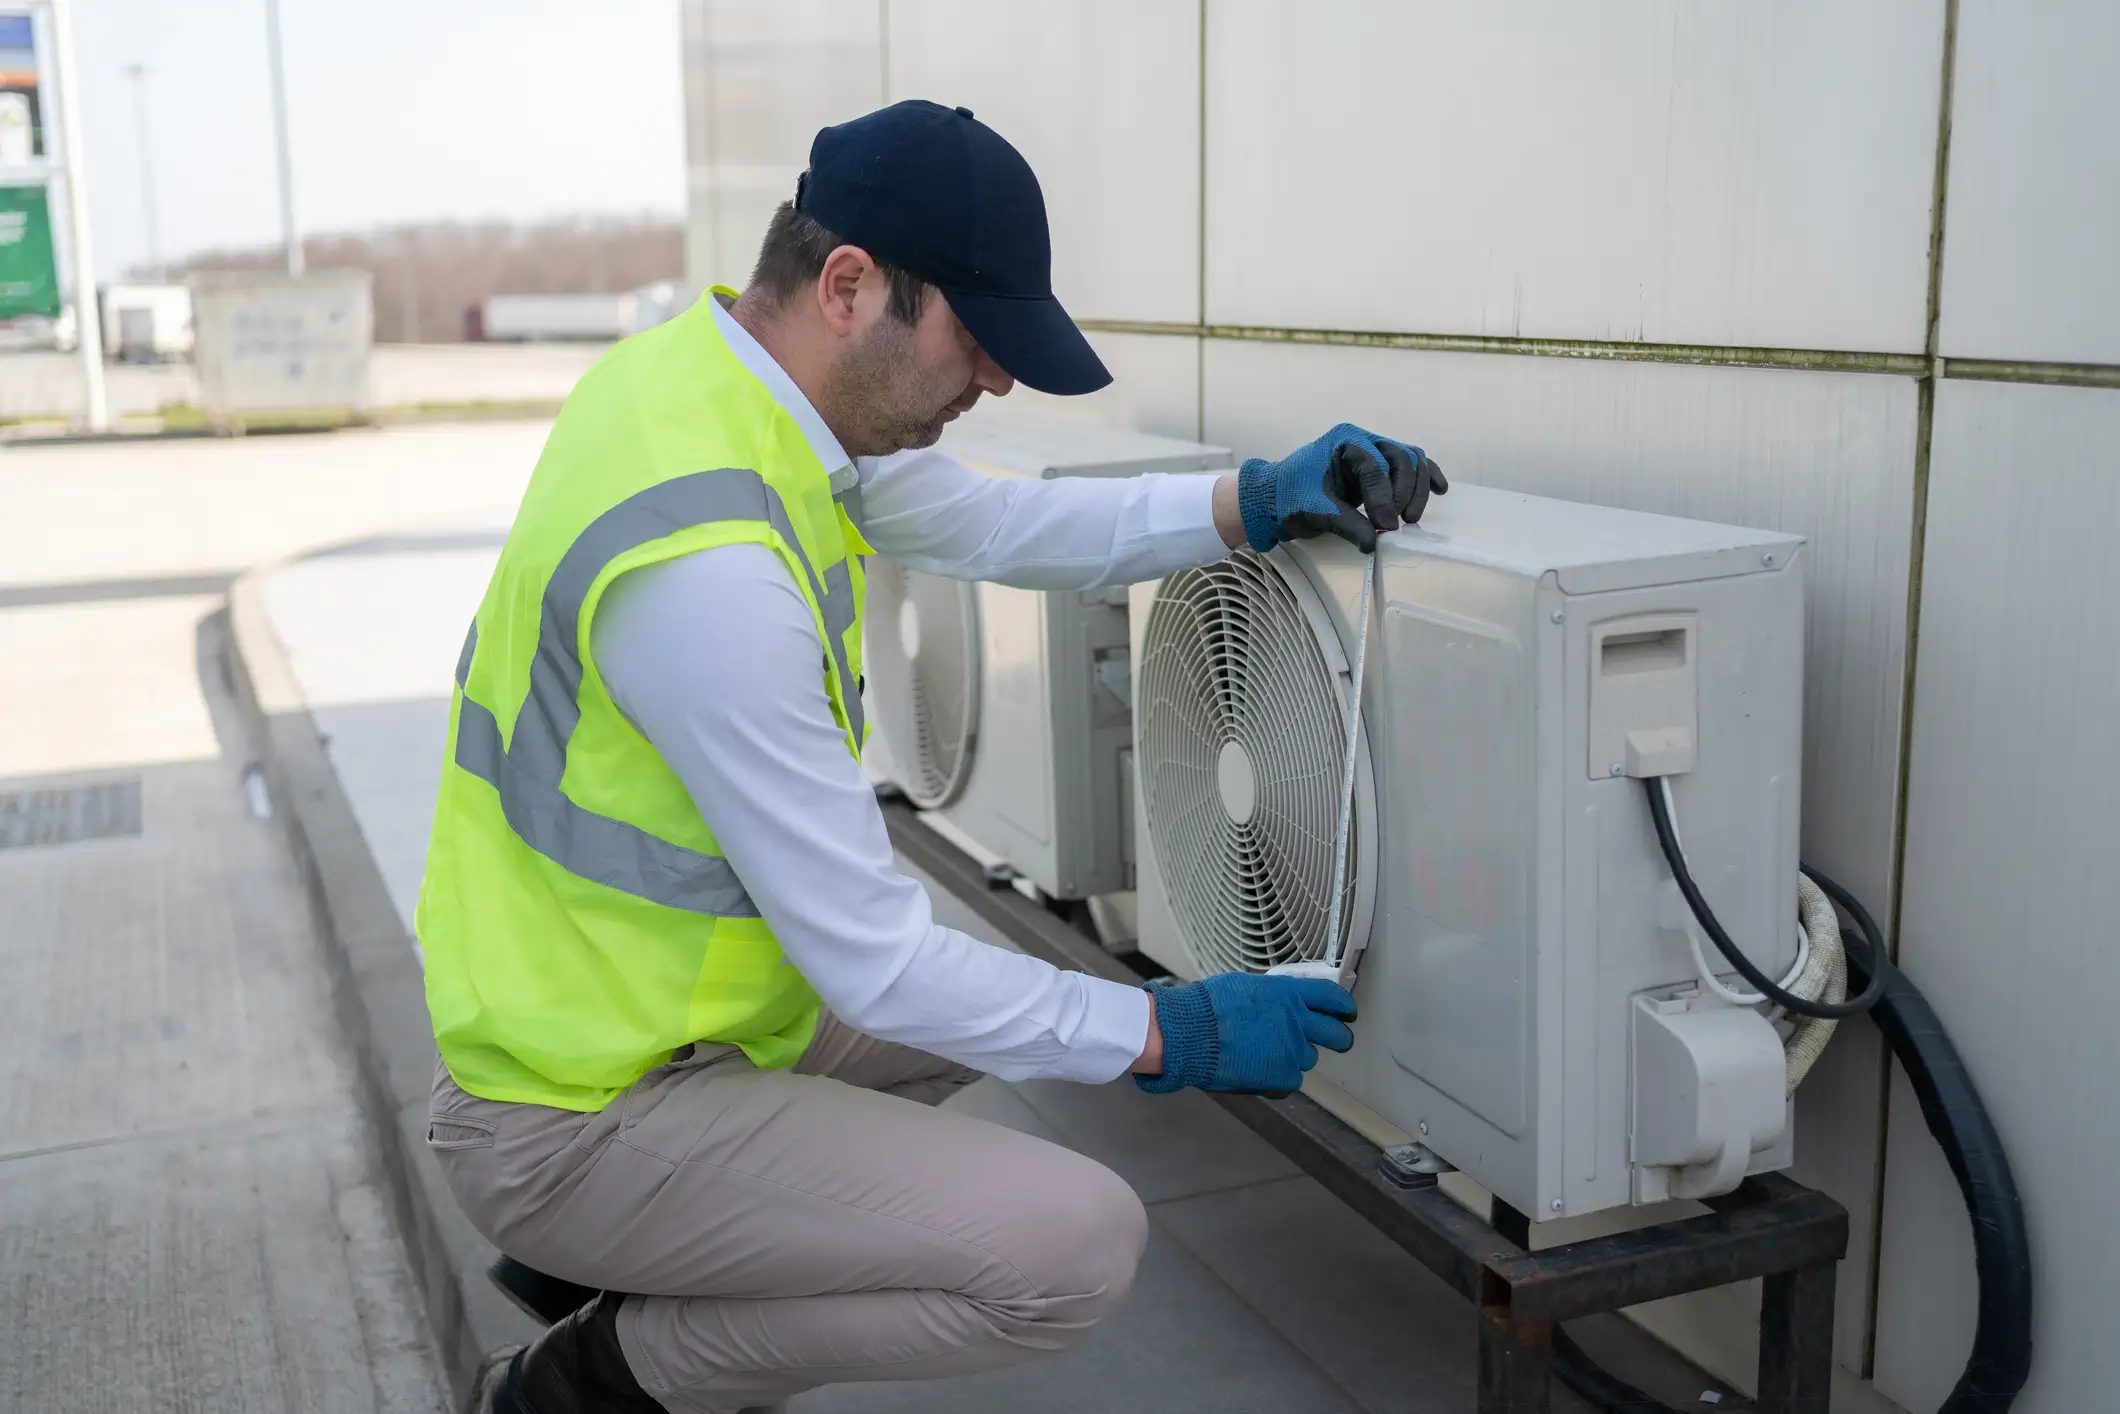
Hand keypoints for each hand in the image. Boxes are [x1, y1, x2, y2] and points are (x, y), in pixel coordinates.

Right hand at [1134, 973, 1356, 1094]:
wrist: (1190, 1035)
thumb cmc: (1207, 1007)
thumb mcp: (1244, 987)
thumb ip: (1271, 997)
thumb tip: (1278, 1002)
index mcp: (1287, 994)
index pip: (1330, 996)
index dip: (1343, 1006)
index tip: (1347, 1012)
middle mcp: (1297, 1021)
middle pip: (1335, 1033)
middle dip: (1340, 1038)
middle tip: (1338, 1040)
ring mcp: (1292, 1051)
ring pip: (1308, 1058)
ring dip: (1294, 1057)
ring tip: (1267, 1055)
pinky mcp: (1282, 1077)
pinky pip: (1290, 1080)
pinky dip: (1277, 1078)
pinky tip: (1257, 1071)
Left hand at [1234, 423, 1447, 553]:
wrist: (1276, 498)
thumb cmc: (1290, 497)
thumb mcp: (1315, 511)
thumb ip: (1347, 524)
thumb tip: (1375, 542)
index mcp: (1344, 440)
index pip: (1374, 465)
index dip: (1383, 497)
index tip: (1386, 527)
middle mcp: (1363, 441)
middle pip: (1401, 458)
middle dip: (1404, 492)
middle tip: (1397, 524)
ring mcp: (1374, 453)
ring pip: (1410, 462)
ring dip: (1416, 489)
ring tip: (1410, 519)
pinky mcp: (1381, 470)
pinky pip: (1411, 467)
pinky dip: (1426, 478)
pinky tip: (1441, 490)